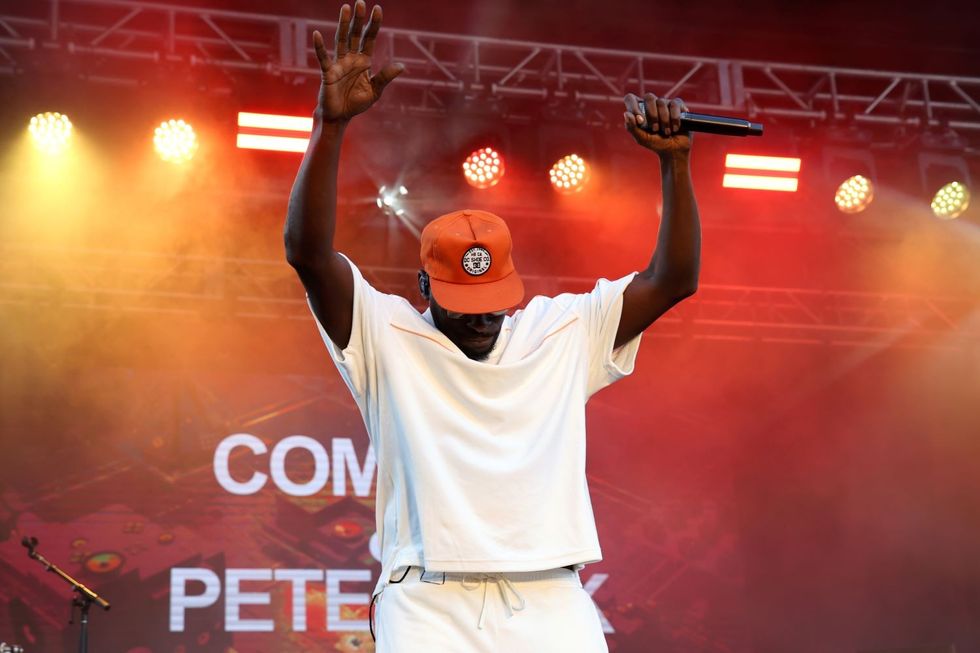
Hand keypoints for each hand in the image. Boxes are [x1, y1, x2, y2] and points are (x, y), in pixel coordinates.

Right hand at [313, 1, 403, 122]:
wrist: (340, 116)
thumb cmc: (356, 103)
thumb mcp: (375, 91)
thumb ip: (385, 77)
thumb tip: (402, 66)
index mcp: (364, 61)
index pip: (370, 39)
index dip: (373, 25)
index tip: (378, 9)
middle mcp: (351, 58)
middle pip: (356, 35)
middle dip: (359, 19)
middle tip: (361, 3)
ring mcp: (339, 63)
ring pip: (341, 40)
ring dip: (343, 25)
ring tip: (346, 8)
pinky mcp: (328, 72)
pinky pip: (323, 58)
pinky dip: (320, 47)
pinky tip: (317, 34)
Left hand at [623, 93, 691, 155]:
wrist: (673, 150)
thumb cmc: (656, 143)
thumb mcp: (641, 138)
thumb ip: (632, 127)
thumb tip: (626, 113)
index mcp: (639, 110)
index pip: (630, 98)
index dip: (634, 107)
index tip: (640, 121)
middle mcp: (651, 104)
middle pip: (648, 97)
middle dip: (652, 115)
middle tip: (655, 129)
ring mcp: (664, 103)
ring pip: (662, 102)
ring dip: (664, 121)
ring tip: (666, 132)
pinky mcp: (677, 105)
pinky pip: (675, 104)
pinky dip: (674, 118)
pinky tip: (675, 128)